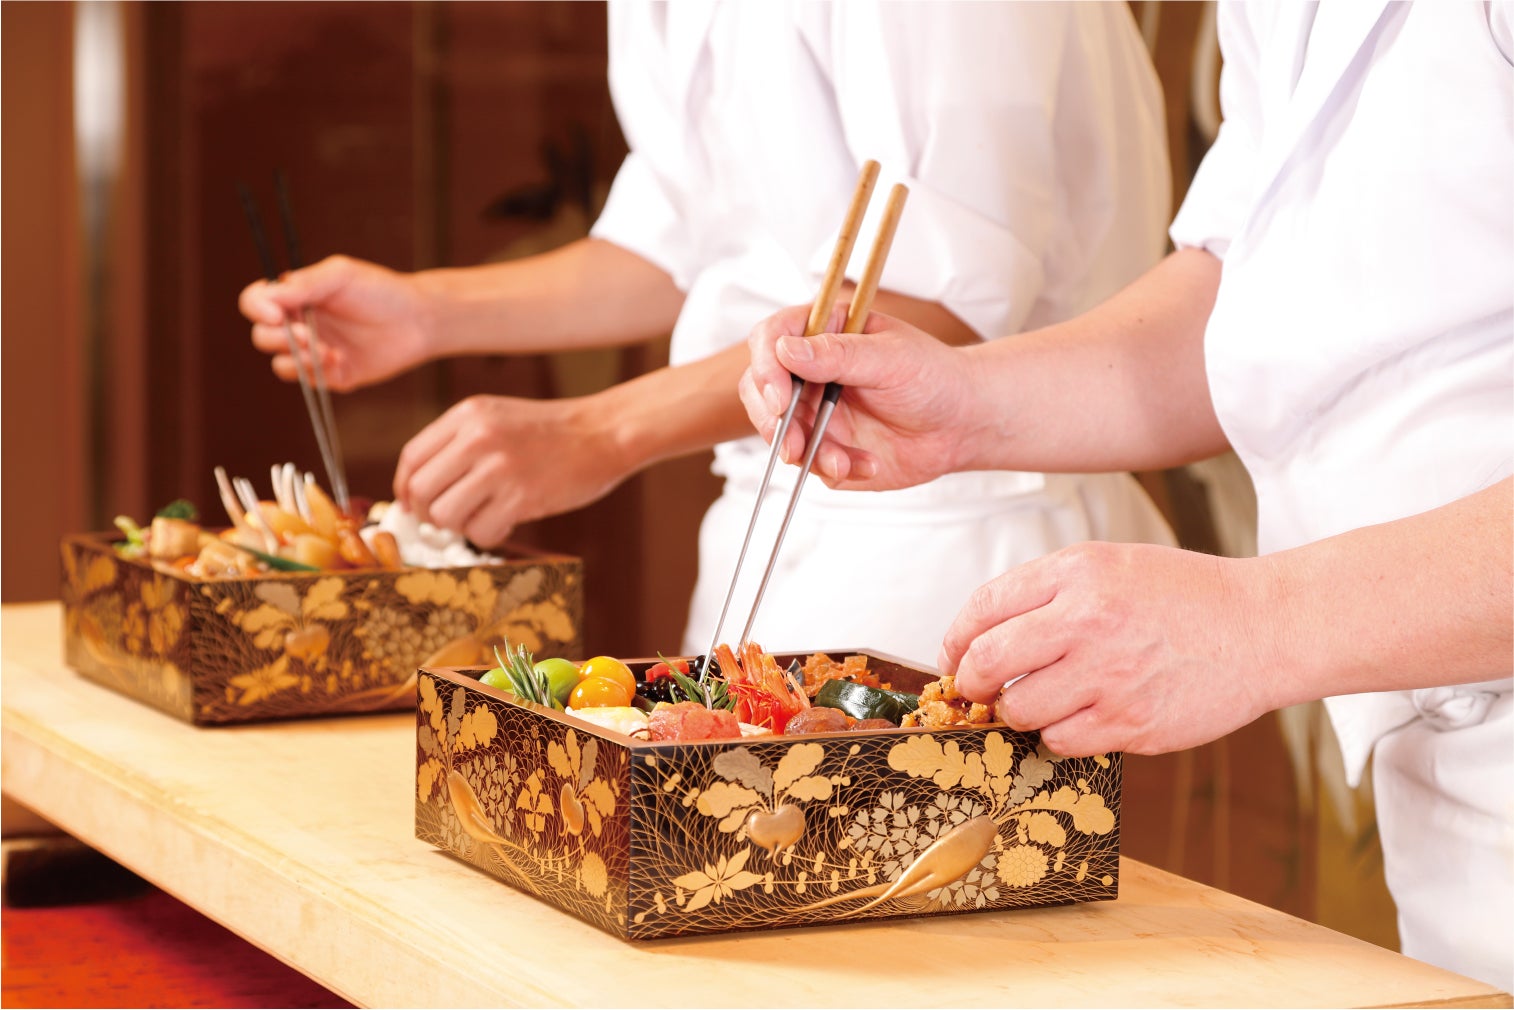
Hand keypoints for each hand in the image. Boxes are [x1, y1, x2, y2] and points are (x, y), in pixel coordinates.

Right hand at [239, 254, 432, 390]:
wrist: (417, 321)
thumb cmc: (380, 291)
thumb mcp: (341, 275)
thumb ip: (304, 283)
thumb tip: (270, 295)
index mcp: (295, 296)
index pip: (255, 301)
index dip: (257, 309)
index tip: (276, 315)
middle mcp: (298, 324)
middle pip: (262, 337)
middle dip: (279, 339)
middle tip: (307, 337)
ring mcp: (313, 352)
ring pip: (280, 365)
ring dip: (298, 361)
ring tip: (329, 352)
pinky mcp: (331, 375)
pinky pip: (309, 382)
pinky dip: (318, 374)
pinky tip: (340, 361)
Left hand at [392, 394, 624, 546]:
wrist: (604, 432)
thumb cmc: (552, 432)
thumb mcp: (498, 417)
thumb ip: (459, 443)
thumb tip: (420, 489)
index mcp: (467, 414)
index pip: (412, 458)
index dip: (406, 489)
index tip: (414, 505)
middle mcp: (477, 437)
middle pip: (421, 490)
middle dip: (430, 513)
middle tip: (450, 518)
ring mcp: (499, 467)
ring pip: (445, 515)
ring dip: (460, 526)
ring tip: (484, 516)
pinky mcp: (521, 496)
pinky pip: (480, 531)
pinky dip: (489, 534)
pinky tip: (506, 521)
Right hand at [737, 304, 985, 489]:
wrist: (962, 424)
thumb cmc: (934, 377)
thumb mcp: (892, 357)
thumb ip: (839, 354)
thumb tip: (786, 350)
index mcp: (823, 332)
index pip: (770, 339)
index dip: (766, 367)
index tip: (781, 398)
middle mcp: (809, 370)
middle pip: (758, 389)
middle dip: (772, 421)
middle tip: (794, 445)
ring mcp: (813, 409)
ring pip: (777, 431)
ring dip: (804, 452)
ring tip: (845, 460)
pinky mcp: (823, 445)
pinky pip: (807, 462)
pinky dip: (832, 468)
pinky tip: (866, 464)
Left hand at [941, 542, 1278, 756]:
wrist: (1262, 628)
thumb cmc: (1182, 597)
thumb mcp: (1110, 566)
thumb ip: (1046, 592)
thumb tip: (980, 635)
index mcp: (1078, 573)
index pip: (984, 608)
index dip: (955, 639)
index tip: (953, 656)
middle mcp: (1088, 621)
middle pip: (988, 662)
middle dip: (972, 682)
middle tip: (979, 689)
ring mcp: (1110, 676)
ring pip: (1021, 710)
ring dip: (1020, 711)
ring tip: (1045, 698)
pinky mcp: (1132, 723)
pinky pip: (1062, 741)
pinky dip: (1060, 734)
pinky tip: (1083, 715)